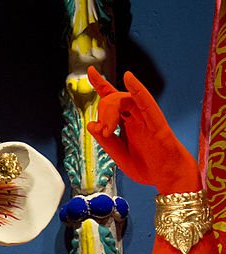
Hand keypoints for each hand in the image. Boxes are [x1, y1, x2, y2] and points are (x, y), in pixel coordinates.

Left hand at [87, 67, 200, 193]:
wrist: (167, 177)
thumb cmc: (147, 167)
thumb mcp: (120, 157)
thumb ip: (106, 142)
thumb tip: (91, 125)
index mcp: (127, 123)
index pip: (112, 99)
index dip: (101, 84)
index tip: (90, 72)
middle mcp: (136, 116)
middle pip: (115, 100)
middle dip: (104, 112)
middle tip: (103, 132)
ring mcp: (146, 118)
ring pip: (126, 101)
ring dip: (112, 110)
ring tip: (109, 127)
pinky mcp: (156, 123)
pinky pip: (146, 103)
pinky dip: (138, 90)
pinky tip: (129, 79)